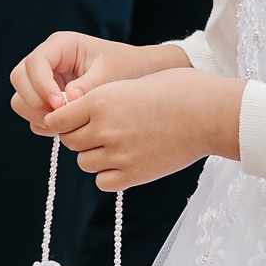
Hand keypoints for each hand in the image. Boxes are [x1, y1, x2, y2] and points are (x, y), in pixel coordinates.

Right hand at [8, 32, 190, 125]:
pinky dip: (43, 124)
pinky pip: (32, 113)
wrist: (138, 76)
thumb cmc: (126, 68)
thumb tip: (67, 100)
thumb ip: (89, 86)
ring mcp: (45, 80)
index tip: (58, 104)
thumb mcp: (111, 75)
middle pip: (19, 78)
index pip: (35, 63)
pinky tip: (66, 129)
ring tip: (63, 126)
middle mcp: (48, 60)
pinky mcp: (47, 99)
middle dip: (33, 101)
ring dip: (36, 115)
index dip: (40, 84)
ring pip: (21, 98)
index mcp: (61, 46)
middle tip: (58, 118)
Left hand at [36, 67, 247, 192]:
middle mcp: (104, 128)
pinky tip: (124, 162)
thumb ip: (100, 101)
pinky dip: (108, 174)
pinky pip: (103, 182)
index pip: (57, 119)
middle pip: (70, 142)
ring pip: (84, 163)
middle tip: (98, 131)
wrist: (208, 112)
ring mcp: (119, 154)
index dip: (62, 120)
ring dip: (94, 155)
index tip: (72, 120)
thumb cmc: (175, 90)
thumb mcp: (129, 84)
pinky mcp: (135, 175)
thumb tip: (78, 115)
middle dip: (79, 137)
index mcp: (99, 100)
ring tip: (116, 145)